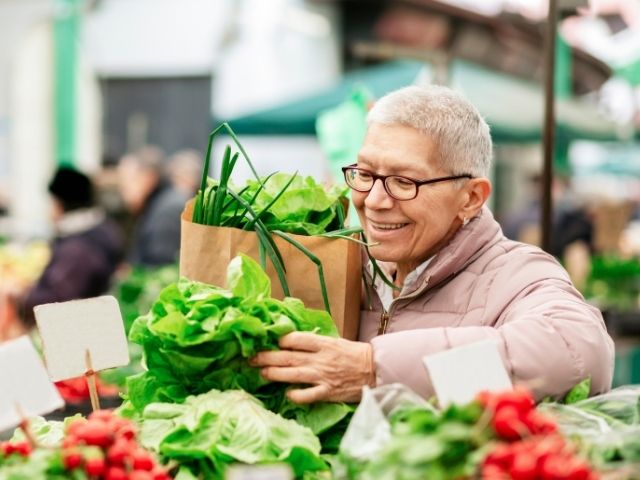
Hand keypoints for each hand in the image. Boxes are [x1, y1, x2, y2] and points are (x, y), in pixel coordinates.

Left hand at [250, 332, 375, 403]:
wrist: (375, 369)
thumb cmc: (354, 354)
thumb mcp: (334, 341)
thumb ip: (315, 342)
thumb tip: (292, 341)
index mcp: (323, 343)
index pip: (295, 339)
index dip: (278, 341)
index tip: (267, 342)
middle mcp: (320, 359)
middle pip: (287, 357)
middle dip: (266, 357)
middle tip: (251, 357)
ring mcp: (323, 376)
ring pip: (292, 375)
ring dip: (274, 374)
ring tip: (261, 373)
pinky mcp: (327, 392)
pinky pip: (307, 395)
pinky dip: (295, 395)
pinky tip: (287, 394)